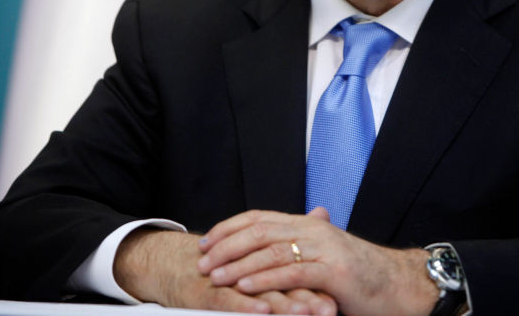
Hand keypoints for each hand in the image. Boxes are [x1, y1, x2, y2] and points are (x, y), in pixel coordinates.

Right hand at [114, 227, 336, 313]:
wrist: (176, 266)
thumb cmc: (224, 263)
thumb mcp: (261, 253)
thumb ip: (294, 237)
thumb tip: (323, 211)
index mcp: (266, 258)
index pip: (296, 268)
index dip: (319, 282)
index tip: (343, 294)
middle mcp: (250, 266)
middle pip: (284, 279)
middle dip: (308, 295)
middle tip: (330, 307)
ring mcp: (229, 279)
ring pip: (261, 289)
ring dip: (284, 302)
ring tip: (305, 312)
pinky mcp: (209, 292)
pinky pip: (229, 299)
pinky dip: (247, 304)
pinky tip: (263, 310)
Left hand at [197, 208, 438, 315]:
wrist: (399, 285)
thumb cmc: (362, 276)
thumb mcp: (326, 255)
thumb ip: (301, 247)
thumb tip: (273, 246)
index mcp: (309, 224)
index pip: (260, 217)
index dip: (230, 228)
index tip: (206, 241)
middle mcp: (314, 229)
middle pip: (260, 230)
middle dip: (226, 245)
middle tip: (202, 260)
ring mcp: (324, 249)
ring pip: (271, 251)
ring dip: (238, 264)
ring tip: (215, 276)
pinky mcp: (333, 271)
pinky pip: (291, 273)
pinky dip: (265, 279)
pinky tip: (245, 287)